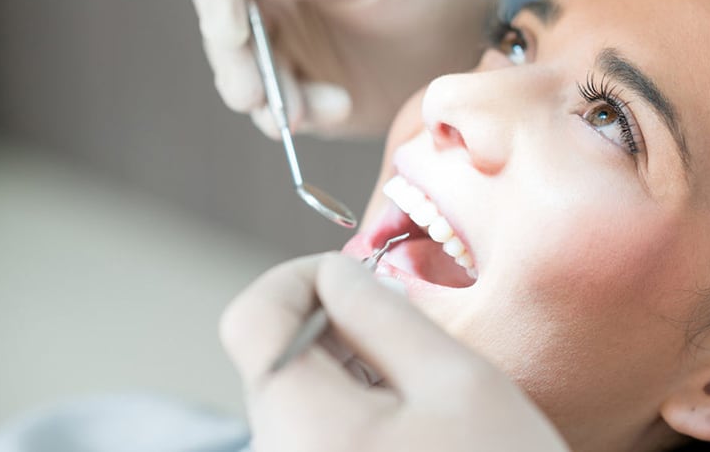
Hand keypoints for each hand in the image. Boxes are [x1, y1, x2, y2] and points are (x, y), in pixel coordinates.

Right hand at [183, 0, 497, 137]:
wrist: (470, 33)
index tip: (232, 32)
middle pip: (220, 32)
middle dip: (237, 66)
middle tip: (255, 96)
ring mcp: (284, 48)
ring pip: (243, 79)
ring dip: (270, 100)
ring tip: (317, 109)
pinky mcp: (304, 91)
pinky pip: (281, 111)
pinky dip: (302, 117)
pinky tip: (339, 107)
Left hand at [220, 252, 570, 451]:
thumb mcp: (458, 383)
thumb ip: (384, 313)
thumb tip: (337, 274)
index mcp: (301, 425)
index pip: (251, 318)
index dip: (298, 278)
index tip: (356, 278)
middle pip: (277, 359)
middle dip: (336, 327)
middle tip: (410, 333)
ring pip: (299, 399)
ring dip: (351, 371)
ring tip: (424, 393)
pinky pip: (316, 438)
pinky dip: (355, 414)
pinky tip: (414, 430)